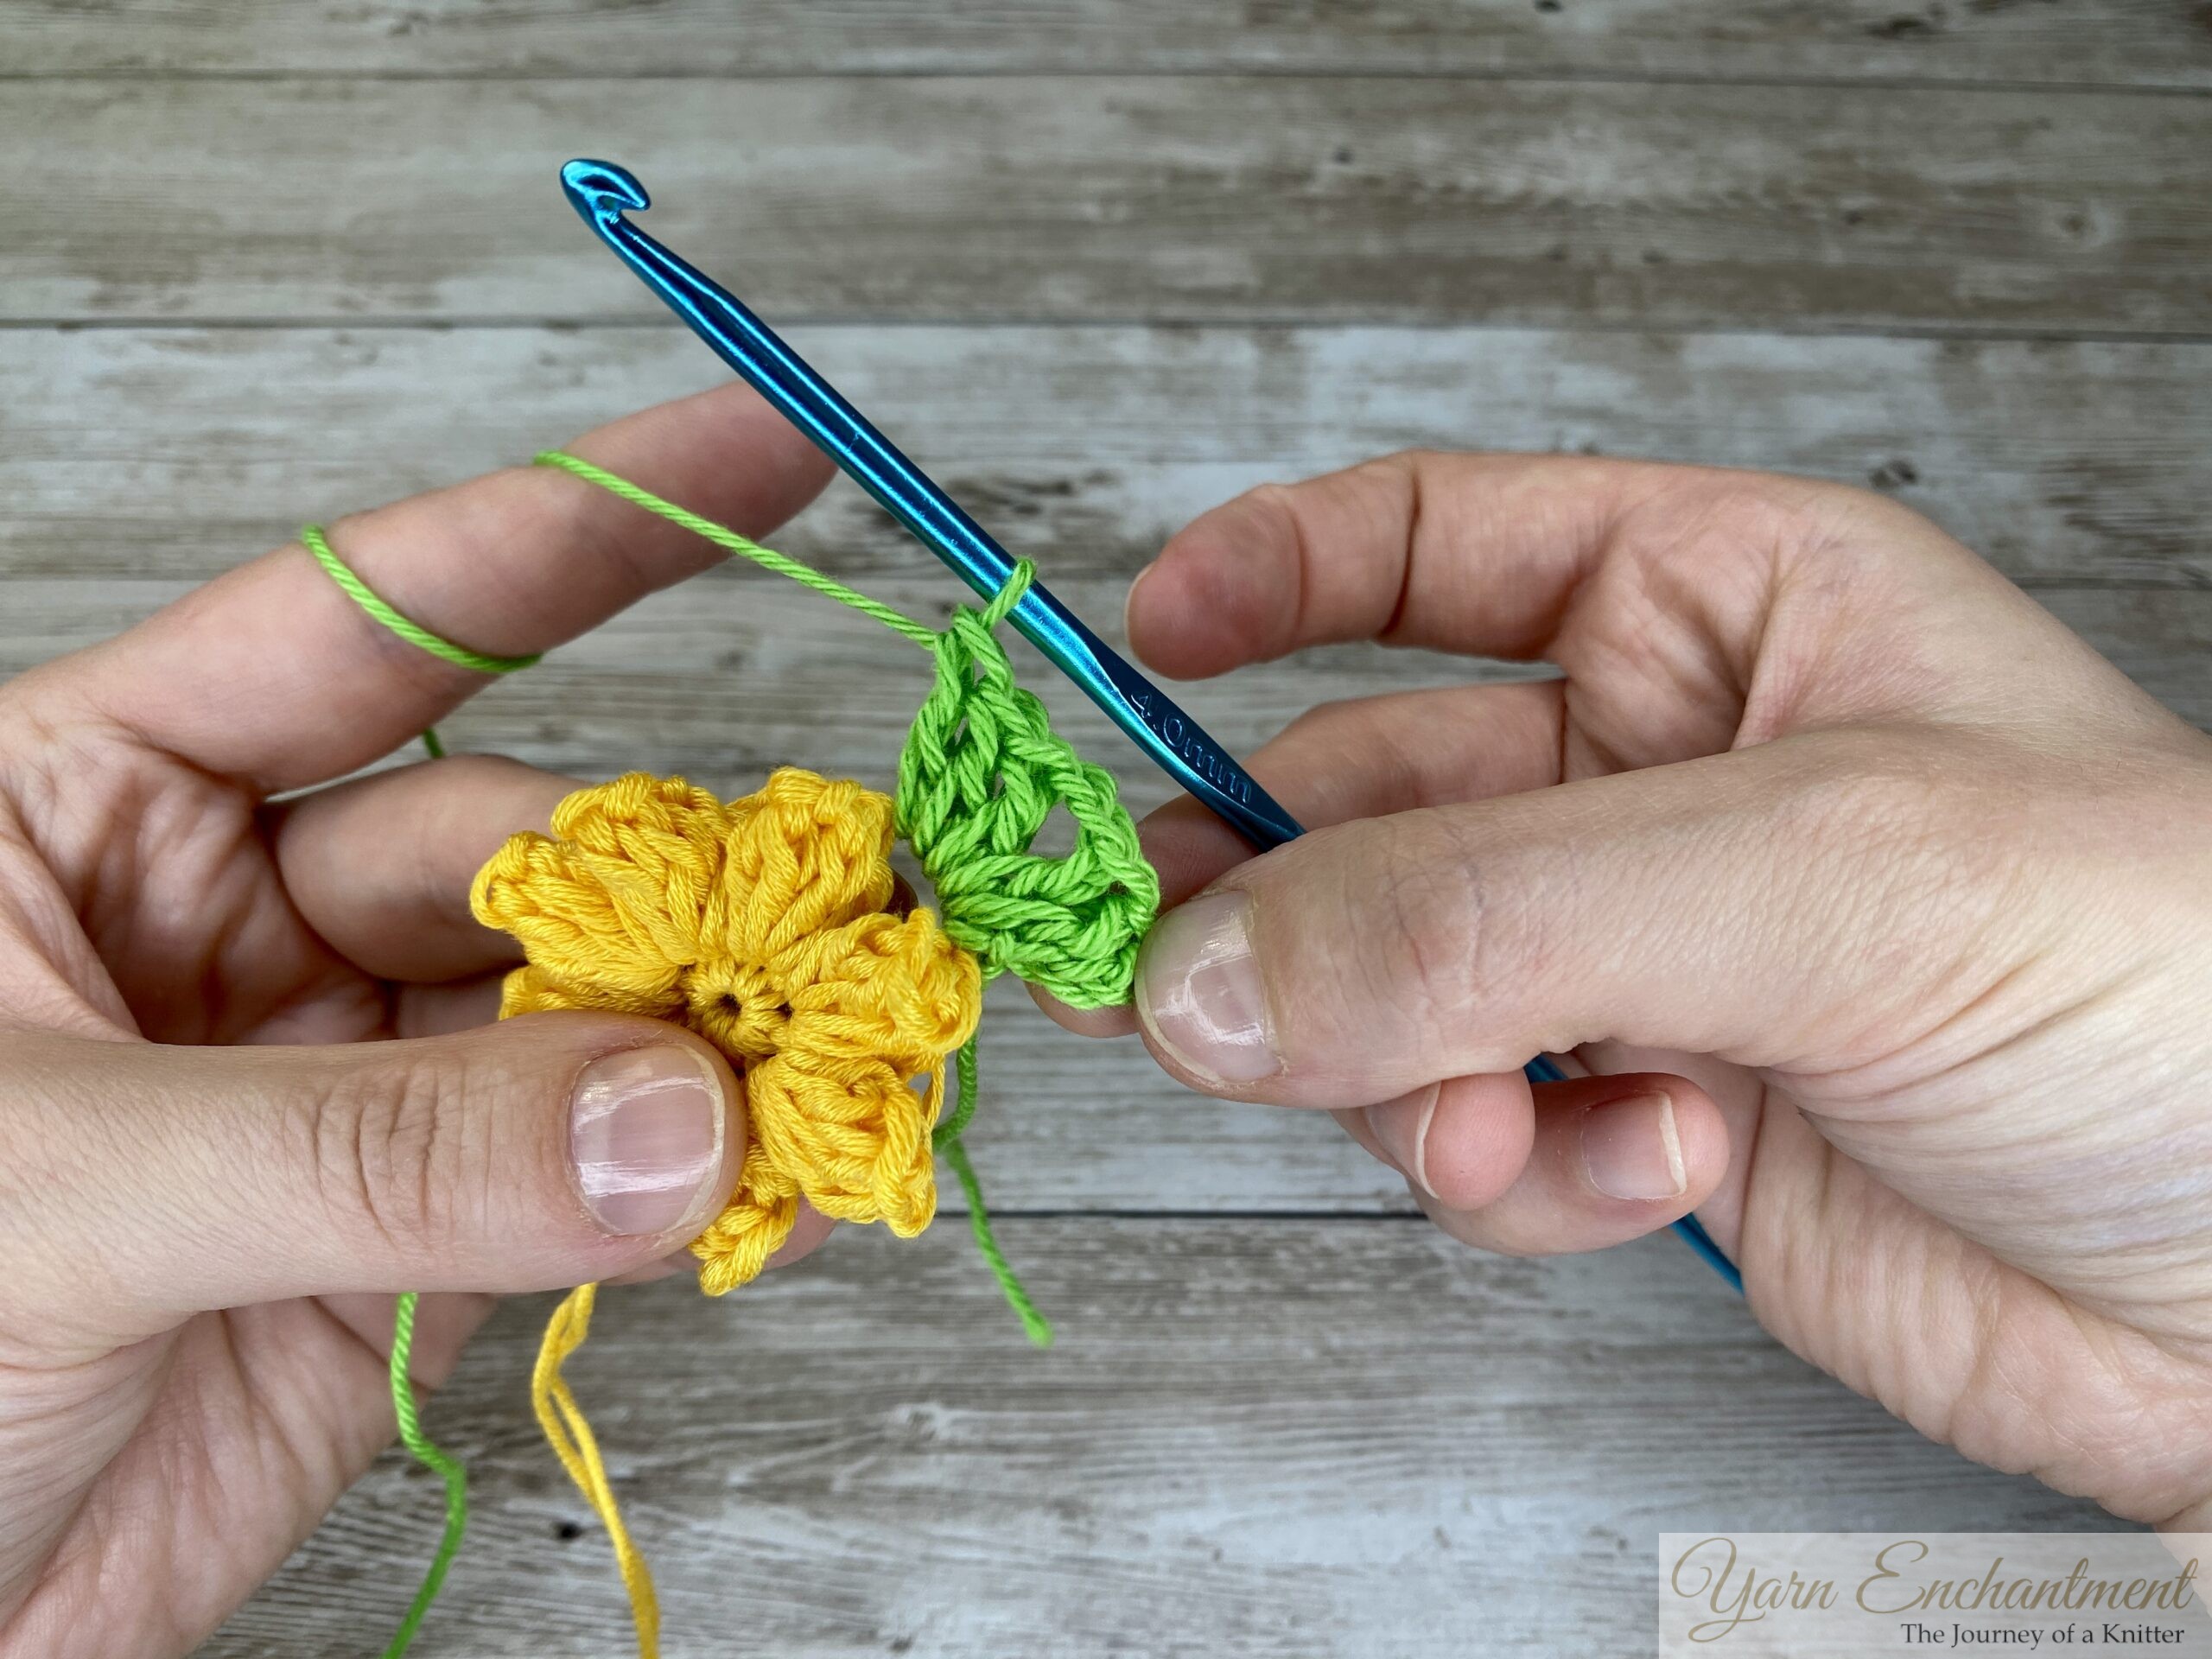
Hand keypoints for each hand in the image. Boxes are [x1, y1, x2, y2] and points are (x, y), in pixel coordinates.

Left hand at [0, 385, 838, 1656]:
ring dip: (718, 1039)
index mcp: (94, 809)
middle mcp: (234, 921)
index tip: (766, 452)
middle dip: (683, 881)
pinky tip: (784, 1183)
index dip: (578, 527)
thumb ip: (370, 1148)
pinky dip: (705, 1185)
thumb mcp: (58, 1189)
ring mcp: (337, 1083)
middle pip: (525, 845)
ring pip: (583, 1014)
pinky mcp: (410, 1245)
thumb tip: (675, 1115)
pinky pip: (594, 1180)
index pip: (370, 621)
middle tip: (838, 927)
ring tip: (845, 1060)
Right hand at [1049, 453, 2211, 1525]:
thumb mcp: (1821, 877)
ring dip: (1402, 1065)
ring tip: (1494, 1119)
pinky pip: (1469, 1130)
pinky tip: (1648, 1171)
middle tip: (1160, 958)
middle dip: (1278, 889)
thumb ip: (1488, 912)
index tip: (1136, 645)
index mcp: (1727, 611)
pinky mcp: (1645, 1120)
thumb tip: (1210, 967)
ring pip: (1387, 984)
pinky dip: (1516, 1170)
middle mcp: (1665, 776)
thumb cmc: (2181, 981)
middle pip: (1366, 796)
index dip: (1272, 577)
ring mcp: (1645, 957)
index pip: (1441, 544)